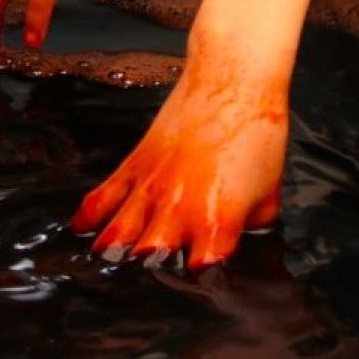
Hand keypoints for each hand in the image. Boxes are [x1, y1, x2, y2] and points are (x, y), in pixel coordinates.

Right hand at [71, 33, 288, 267]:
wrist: (235, 80)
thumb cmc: (257, 132)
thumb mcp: (270, 193)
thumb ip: (250, 229)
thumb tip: (236, 244)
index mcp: (214, 224)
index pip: (198, 275)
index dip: (200, 279)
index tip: (201, 273)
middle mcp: (176, 213)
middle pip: (148, 264)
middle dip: (152, 272)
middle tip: (159, 270)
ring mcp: (148, 190)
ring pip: (115, 241)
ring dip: (117, 254)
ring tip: (120, 262)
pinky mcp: (131, 166)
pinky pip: (97, 202)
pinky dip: (88, 222)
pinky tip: (89, 234)